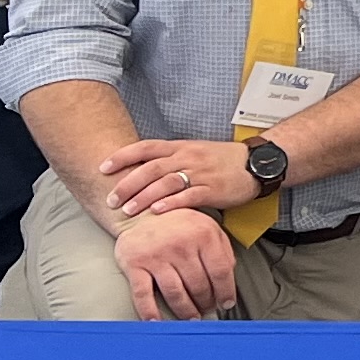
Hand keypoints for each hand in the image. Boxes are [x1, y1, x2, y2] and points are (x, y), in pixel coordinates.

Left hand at [102, 135, 258, 217]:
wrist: (257, 164)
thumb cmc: (223, 160)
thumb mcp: (194, 152)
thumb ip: (170, 159)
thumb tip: (139, 170)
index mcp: (181, 147)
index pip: (145, 147)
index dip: (122, 156)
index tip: (103, 167)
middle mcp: (187, 157)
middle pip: (151, 168)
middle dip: (127, 184)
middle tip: (111, 199)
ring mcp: (200, 173)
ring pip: (166, 183)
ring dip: (144, 197)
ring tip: (128, 210)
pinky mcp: (213, 189)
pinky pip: (188, 196)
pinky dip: (171, 204)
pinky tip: (157, 212)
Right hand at [116, 207, 238, 318]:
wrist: (141, 212)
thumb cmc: (178, 223)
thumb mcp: (207, 227)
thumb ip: (222, 249)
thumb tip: (230, 276)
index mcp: (204, 235)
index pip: (220, 271)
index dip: (225, 291)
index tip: (226, 303)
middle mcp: (181, 245)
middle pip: (199, 285)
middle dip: (205, 302)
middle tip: (206, 310)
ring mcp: (157, 256)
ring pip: (175, 293)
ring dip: (185, 311)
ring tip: (190, 318)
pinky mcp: (135, 265)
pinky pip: (143, 294)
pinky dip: (149, 312)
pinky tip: (155, 322)